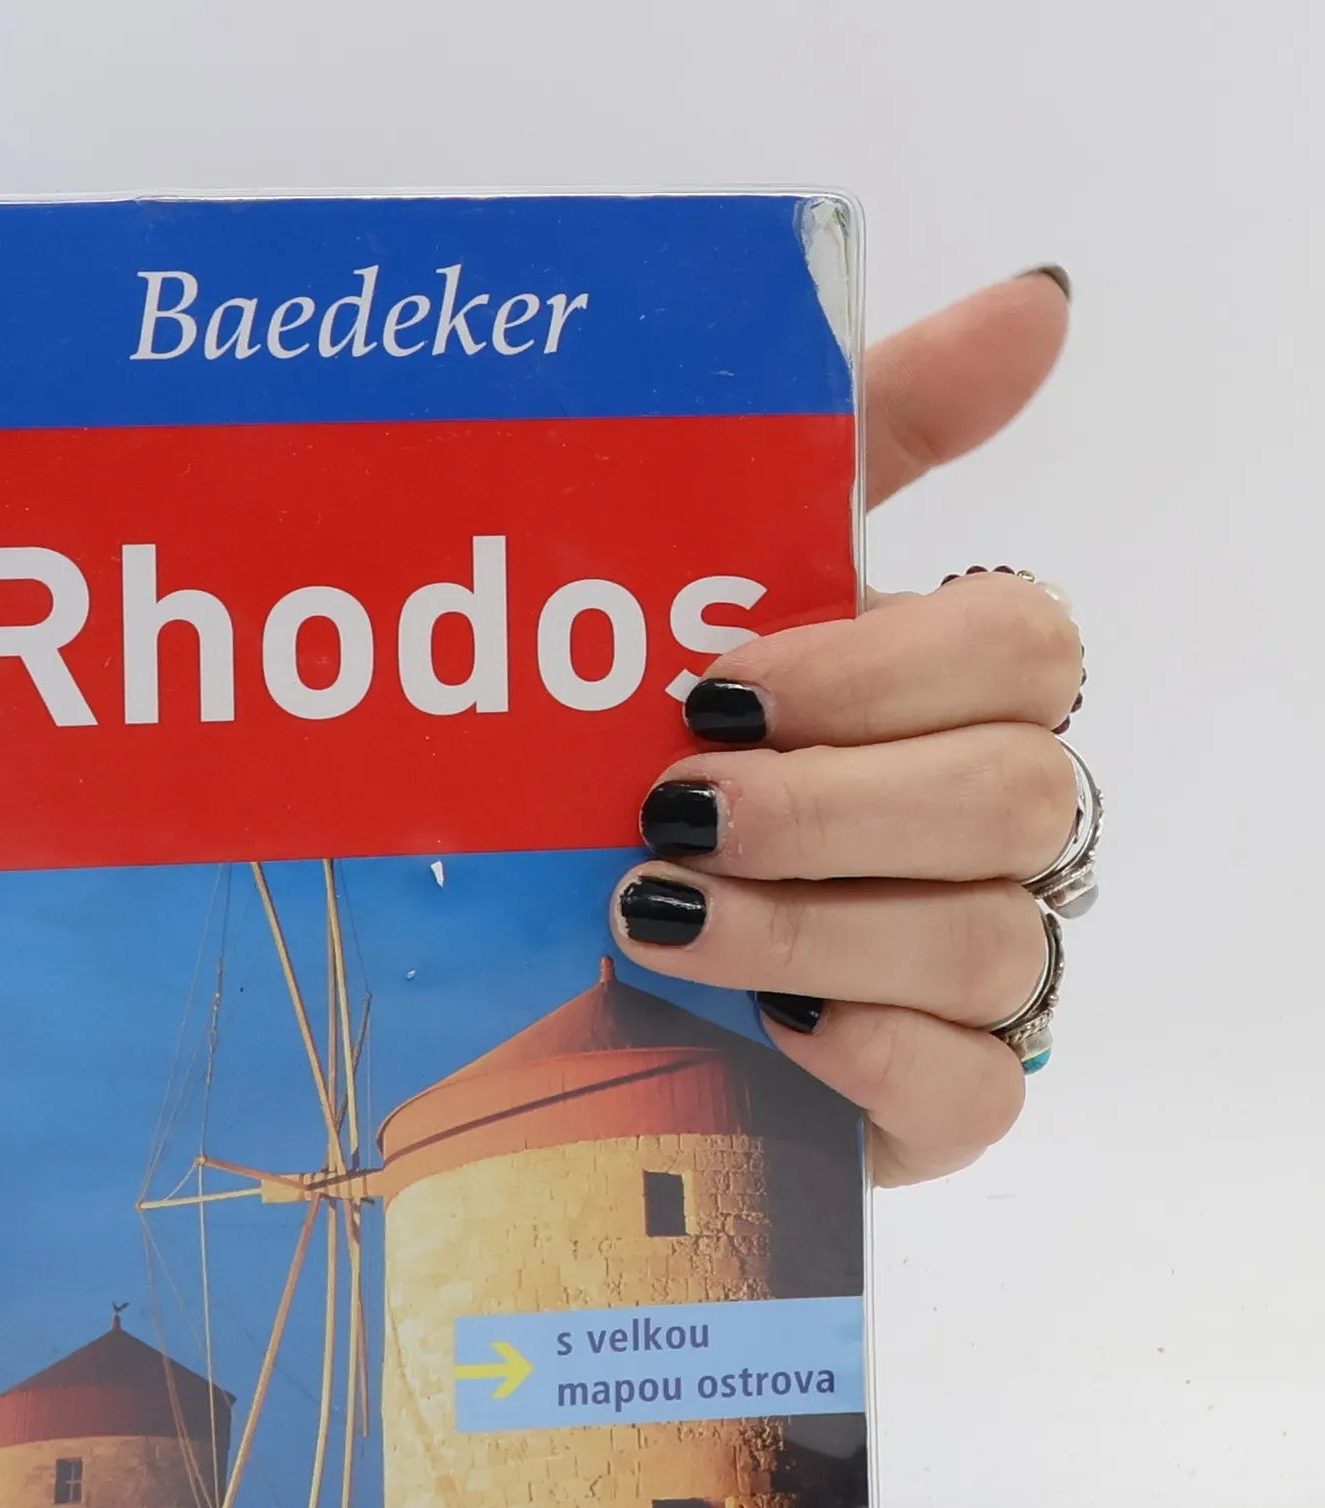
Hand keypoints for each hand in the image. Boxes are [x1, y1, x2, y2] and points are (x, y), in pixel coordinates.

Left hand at [612, 269, 1083, 1186]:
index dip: (876, 668)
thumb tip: (1042, 296)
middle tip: (667, 810)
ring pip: (987, 943)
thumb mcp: (739, 583)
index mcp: (957, 697)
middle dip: (823, 807)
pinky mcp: (946, 1095)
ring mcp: (984, 971)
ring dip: (801, 926)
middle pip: (1014, 797)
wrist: (580, 948)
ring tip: (651, 915)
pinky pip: (973, 1086)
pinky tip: (764, 1029)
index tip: (714, 688)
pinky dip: (864, 1056)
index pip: (1023, 646)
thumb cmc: (674, 751)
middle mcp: (997, 828)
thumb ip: (874, 435)